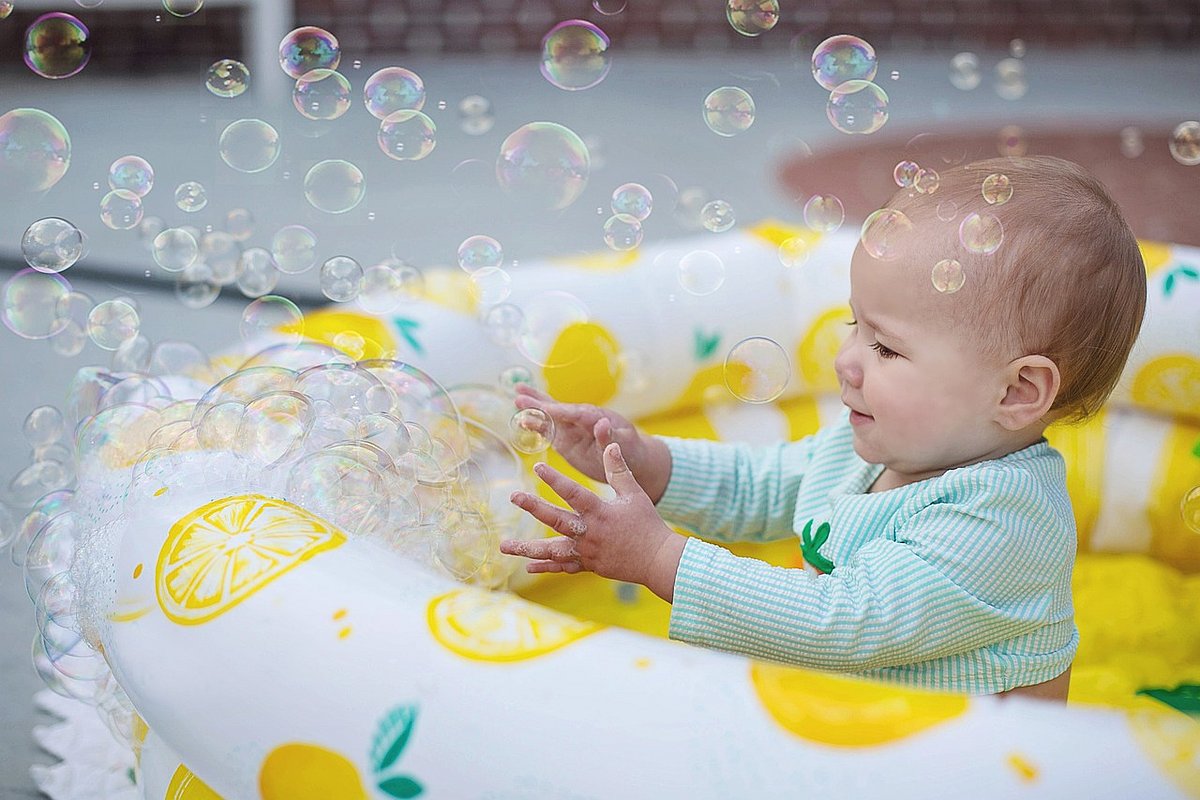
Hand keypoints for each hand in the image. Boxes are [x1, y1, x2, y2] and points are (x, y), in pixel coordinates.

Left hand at [499, 443, 686, 601]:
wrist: (657, 560)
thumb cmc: (647, 524)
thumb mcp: (634, 493)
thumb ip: (618, 469)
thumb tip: (609, 443)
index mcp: (600, 512)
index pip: (573, 492)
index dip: (555, 479)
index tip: (537, 466)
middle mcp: (589, 533)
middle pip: (556, 519)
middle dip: (534, 507)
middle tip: (514, 496)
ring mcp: (586, 552)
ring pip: (552, 550)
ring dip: (527, 548)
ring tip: (505, 545)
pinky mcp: (588, 565)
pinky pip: (563, 567)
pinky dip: (545, 566)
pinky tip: (528, 565)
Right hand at [512, 384, 670, 502]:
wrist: (631, 460)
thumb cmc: (631, 451)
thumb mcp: (626, 445)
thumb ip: (611, 436)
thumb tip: (602, 421)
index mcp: (599, 419)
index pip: (578, 413)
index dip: (562, 411)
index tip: (546, 409)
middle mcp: (583, 420)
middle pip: (559, 409)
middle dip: (541, 403)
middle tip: (520, 393)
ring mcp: (573, 429)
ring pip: (550, 416)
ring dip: (534, 409)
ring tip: (516, 398)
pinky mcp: (566, 440)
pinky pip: (549, 431)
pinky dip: (536, 426)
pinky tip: (522, 421)